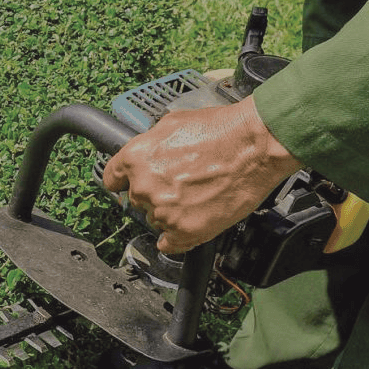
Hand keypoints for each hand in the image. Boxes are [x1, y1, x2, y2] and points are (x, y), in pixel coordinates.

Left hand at [101, 97, 302, 253]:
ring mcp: (164, 212)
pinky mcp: (185, 231)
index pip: (112, 179)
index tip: (130, 185)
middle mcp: (144, 187)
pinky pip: (170, 244)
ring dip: (171, 213)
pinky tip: (190, 224)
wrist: (255, 145)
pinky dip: (177, 238)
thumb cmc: (221, 130)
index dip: (124, 181)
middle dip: (155, 194)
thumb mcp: (172, 123)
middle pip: (138, 200)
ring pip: (156, 220)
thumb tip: (147, 152)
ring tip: (197, 196)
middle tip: (181, 184)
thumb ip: (151, 143)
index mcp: (135, 158)